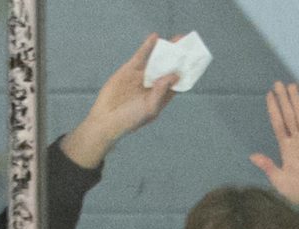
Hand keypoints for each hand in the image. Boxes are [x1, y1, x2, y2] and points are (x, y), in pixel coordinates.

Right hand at [61, 33, 180, 168]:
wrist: (106, 119)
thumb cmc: (130, 120)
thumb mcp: (149, 109)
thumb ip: (161, 92)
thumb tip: (173, 75)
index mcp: (161, 97)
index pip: (176, 82)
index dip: (184, 72)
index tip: (193, 61)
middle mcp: (153, 85)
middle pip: (168, 68)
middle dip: (177, 57)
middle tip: (186, 44)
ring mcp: (141, 77)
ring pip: (156, 60)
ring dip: (166, 50)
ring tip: (176, 38)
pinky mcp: (129, 70)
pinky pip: (141, 56)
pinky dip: (147, 47)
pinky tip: (155, 37)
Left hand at [250, 83, 298, 228]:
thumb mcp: (279, 182)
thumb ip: (268, 166)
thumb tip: (252, 156)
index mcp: (287, 149)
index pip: (279, 124)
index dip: (274, 110)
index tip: (269, 95)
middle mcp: (298, 142)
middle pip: (290, 116)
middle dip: (284, 100)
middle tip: (279, 83)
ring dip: (297, 102)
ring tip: (292, 86)